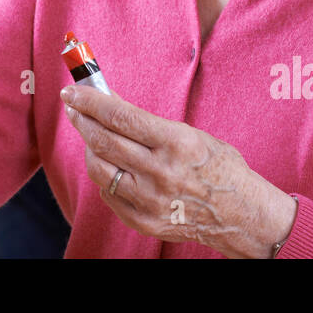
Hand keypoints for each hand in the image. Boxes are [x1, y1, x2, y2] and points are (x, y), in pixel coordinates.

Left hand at [60, 84, 297, 257]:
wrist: (240, 214)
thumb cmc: (217, 166)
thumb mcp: (189, 134)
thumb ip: (147, 122)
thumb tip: (108, 101)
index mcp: (175, 143)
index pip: (120, 116)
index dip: (90, 101)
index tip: (72, 91)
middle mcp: (160, 172)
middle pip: (104, 140)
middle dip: (81, 119)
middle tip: (72, 106)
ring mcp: (150, 200)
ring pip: (99, 168)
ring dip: (88, 146)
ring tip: (90, 134)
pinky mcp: (144, 221)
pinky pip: (108, 194)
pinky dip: (104, 175)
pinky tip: (110, 165)